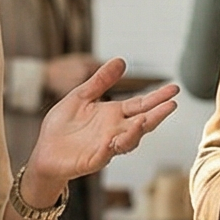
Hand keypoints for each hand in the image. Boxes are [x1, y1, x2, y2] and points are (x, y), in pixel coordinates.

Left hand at [25, 58, 178, 197]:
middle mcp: (115, 130)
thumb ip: (100, 81)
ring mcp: (107, 146)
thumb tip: (121, 60)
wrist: (45, 152)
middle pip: (142, 122)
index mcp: (113, 114)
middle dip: (157, 114)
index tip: (174, 89)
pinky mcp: (94, 160)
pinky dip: (113, 147)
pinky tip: (116, 139)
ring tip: (145, 119)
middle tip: (172, 103)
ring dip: (137, 131)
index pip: (141, 104)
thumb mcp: (81, 96)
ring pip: (129, 140)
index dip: (157, 97)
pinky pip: (107, 154)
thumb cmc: (63, 126)